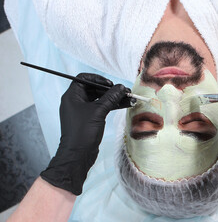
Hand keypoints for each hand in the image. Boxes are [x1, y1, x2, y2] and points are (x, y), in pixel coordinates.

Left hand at [40, 73, 131, 194]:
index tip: (110, 84)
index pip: (84, 79)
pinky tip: (125, 105)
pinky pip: (101, 108)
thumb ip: (111, 97)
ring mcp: (83, 111)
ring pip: (100, 99)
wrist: (77, 155)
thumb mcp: (99, 111)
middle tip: (124, 91)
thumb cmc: (83, 131)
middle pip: (94, 89)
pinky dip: (112, 106)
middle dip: (110, 90)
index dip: (98, 79)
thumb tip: (121, 87)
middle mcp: (76, 101)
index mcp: (72, 96)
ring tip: (129, 98)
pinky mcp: (89, 119)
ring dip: (114, 98)